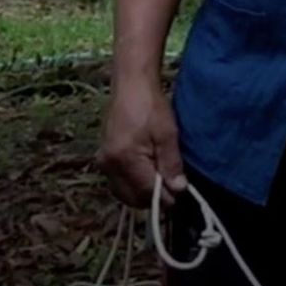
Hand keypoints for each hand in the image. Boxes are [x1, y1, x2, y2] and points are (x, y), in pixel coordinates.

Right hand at [96, 80, 185, 206]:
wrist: (131, 87)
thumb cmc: (151, 106)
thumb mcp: (167, 134)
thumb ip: (171, 163)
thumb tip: (179, 189)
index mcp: (123, 159)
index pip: (146, 192)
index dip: (165, 198)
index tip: (182, 196)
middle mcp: (108, 165)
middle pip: (132, 197)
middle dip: (154, 198)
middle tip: (174, 188)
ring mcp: (103, 162)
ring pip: (124, 192)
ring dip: (143, 192)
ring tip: (163, 180)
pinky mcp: (103, 158)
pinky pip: (119, 182)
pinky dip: (134, 184)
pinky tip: (149, 174)